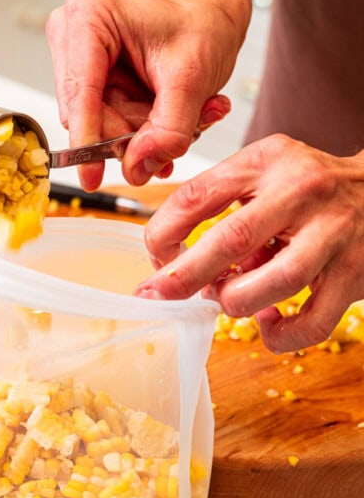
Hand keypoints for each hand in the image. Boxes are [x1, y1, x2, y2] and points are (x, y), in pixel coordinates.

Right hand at [46, 0, 245, 189]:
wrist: (208, 16)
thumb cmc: (200, 25)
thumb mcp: (194, 79)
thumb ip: (168, 130)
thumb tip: (136, 168)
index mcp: (90, 14)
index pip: (81, 92)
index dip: (88, 139)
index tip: (92, 178)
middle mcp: (71, 33)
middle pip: (86, 115)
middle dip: (130, 133)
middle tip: (176, 127)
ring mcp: (75, 58)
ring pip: (96, 125)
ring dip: (139, 132)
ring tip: (178, 114)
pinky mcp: (85, 79)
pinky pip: (103, 124)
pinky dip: (137, 129)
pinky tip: (163, 116)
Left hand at [135, 135, 363, 352]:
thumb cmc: (312, 187)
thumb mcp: (264, 172)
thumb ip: (223, 206)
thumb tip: (174, 262)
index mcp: (267, 162)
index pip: (197, 194)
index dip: (163, 233)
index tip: (154, 258)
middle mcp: (302, 192)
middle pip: (231, 239)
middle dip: (183, 276)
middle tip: (156, 295)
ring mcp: (333, 234)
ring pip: (274, 283)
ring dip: (236, 302)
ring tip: (228, 300)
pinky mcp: (355, 274)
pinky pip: (312, 323)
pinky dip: (281, 335)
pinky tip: (269, 322)